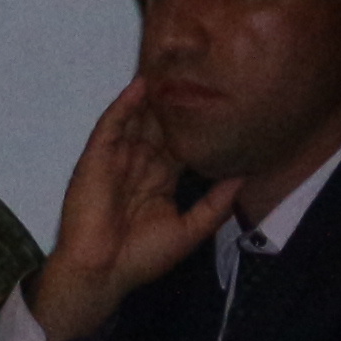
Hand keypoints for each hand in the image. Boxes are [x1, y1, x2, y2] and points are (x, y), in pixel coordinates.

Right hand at [28, 78, 242, 340]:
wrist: (103, 270)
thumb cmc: (142, 256)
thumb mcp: (190, 230)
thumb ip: (215, 204)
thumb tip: (244, 175)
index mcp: (158, 184)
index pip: (179, 149)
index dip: (195, 130)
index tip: (218, 108)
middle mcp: (138, 166)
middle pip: (159, 130)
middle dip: (175, 107)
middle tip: (196, 77)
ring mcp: (116, 160)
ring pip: (137, 122)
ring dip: (152, 99)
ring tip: (170, 70)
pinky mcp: (97, 157)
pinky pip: (111, 126)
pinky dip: (124, 105)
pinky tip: (139, 86)